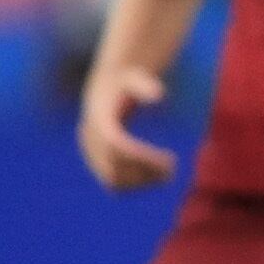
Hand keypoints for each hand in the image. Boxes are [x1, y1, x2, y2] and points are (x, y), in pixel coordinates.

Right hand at [77, 65, 176, 190]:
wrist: (106, 87)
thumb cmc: (127, 81)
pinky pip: (113, 183)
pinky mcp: (95, 161)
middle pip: (114, 168)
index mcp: (97, 119)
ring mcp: (90, 152)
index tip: (171, 160)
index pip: (117, 146)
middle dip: (145, 172)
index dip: (143, 157)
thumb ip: (146, 85)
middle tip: (173, 169)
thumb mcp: (137, 77)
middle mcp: (89, 139)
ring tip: (167, 175)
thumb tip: (159, 95)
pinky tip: (155, 176)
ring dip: (141, 183)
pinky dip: (134, 185)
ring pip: (113, 181)